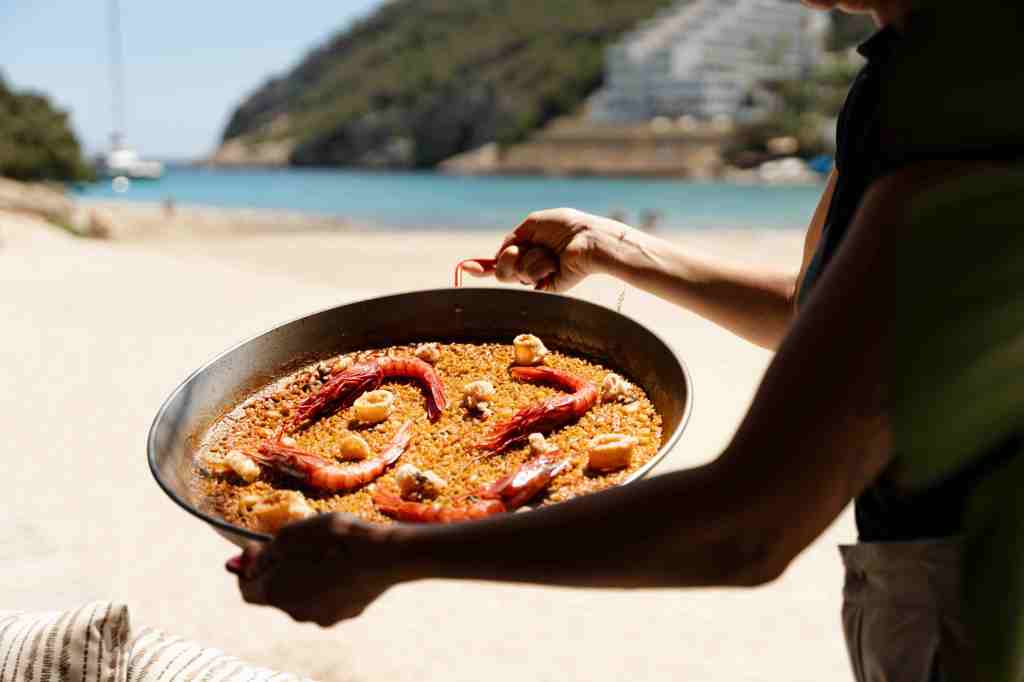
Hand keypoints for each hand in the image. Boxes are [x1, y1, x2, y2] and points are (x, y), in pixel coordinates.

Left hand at [227, 513, 408, 625]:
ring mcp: (322, 616)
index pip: (246, 590)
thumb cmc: (333, 539)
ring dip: (306, 577)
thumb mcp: (292, 534)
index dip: (247, 569)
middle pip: (276, 593)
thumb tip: (242, 563)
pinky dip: (329, 584)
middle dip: (280, 571)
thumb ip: (264, 552)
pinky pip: (329, 598)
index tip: (259, 548)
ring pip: (304, 597)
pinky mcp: (346, 613)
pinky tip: (344, 563)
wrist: (382, 555)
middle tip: (297, 545)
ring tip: (325, 551)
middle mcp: (294, 612)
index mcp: (275, 593)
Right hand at [462, 208, 630, 292]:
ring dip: (530, 258)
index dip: (483, 267)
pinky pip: (529, 277)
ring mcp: (537, 278)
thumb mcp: (533, 223)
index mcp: (527, 250)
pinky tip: (555, 263)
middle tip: (527, 249)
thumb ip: (513, 238)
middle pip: (500, 269)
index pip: (500, 261)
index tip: (467, 267)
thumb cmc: (566, 227)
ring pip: (512, 273)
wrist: (588, 239)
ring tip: (551, 254)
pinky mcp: (546, 288)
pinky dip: (540, 265)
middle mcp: (530, 266)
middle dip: (508, 257)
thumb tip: (497, 255)